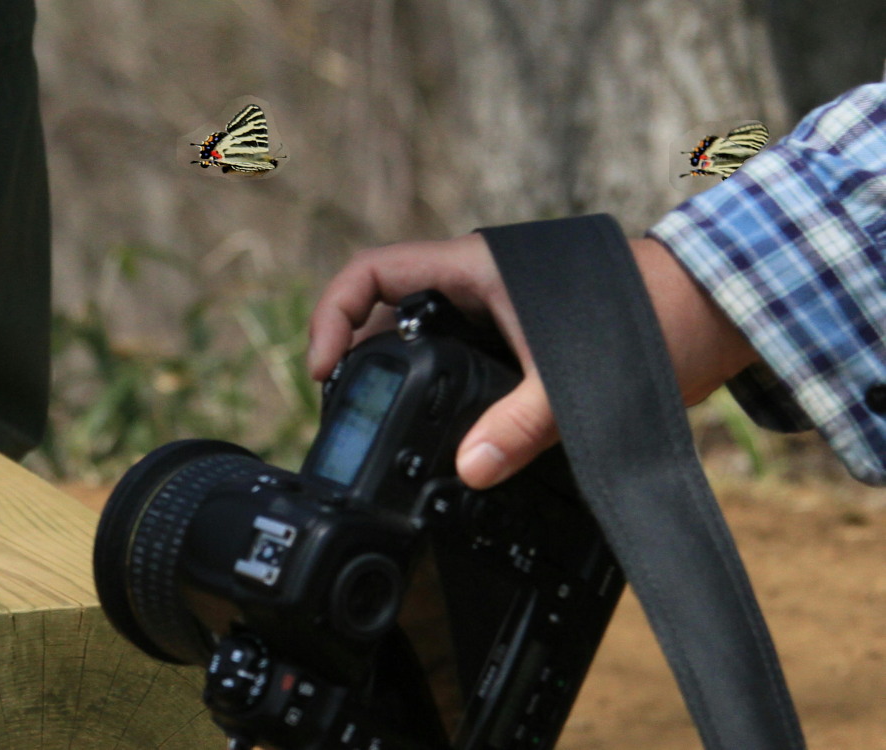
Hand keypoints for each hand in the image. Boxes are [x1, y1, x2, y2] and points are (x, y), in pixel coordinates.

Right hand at [306, 233, 759, 488]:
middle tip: (346, 411)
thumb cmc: (654, 318)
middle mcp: (474, 281)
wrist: (714, 312)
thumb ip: (523, 425)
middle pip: (383, 310)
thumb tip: (473, 468)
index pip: (372, 273)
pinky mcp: (511, 336)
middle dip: (355, 356)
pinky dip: (432, 387)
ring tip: (378, 424)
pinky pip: (452, 356)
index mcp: (474, 266)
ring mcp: (492, 308)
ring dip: (393, 373)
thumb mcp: (578, 377)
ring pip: (417, 335)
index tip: (324, 370)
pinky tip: (435, 429)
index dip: (332, 315)